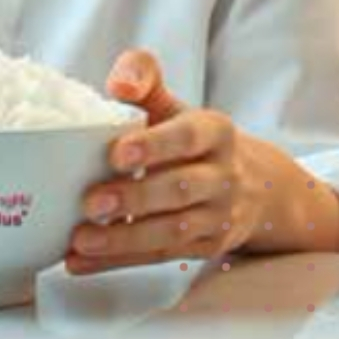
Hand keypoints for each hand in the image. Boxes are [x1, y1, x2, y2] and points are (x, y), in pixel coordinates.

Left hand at [64, 48, 263, 274]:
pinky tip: (81, 260)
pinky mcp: (205, 247)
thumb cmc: (193, 138)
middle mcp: (222, 176)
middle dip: (135, 199)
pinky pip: (161, 256)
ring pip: (173, 231)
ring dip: (125, 239)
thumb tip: (119, 84)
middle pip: (179, 190)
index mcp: (214, 133)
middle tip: (91, 202)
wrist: (257, 185)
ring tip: (81, 238)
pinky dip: (119, 261)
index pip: (186, 138)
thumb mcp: (173, 103)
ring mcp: (217, 216)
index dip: (153, 146)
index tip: (116, 154)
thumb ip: (144, 77)